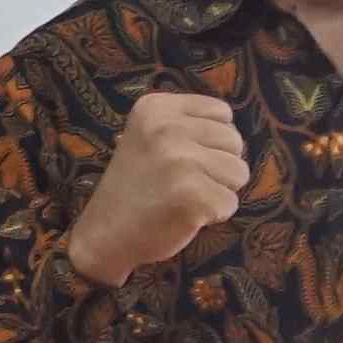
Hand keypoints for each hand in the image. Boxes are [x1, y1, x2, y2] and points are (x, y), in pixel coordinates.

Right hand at [66, 91, 253, 288]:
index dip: (210, 139)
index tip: (179, 156)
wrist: (103, 235)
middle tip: (181, 180)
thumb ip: (185, 125)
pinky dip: (214, 215)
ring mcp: (180, 160)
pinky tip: (183, 214)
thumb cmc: (133, 187)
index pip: (221, 112)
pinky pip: (230, 202)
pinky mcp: (193, 194)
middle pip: (234, 141)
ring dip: (218, 190)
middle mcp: (167, 127)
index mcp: (155, 108)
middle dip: (217, 165)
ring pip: (239, 172)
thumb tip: (232, 131)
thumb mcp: (147, 138)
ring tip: (183, 196)